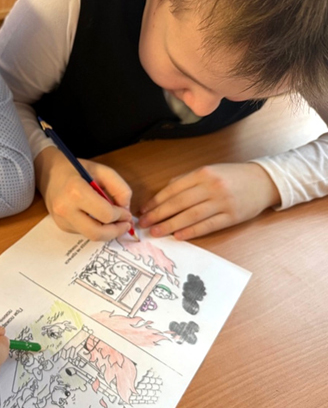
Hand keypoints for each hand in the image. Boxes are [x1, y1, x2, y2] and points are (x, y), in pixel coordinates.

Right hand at [35, 146, 133, 240]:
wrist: (48, 173)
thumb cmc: (75, 169)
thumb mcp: (101, 170)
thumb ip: (119, 187)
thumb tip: (126, 209)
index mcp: (76, 191)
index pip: (105, 214)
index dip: (121, 216)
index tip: (126, 212)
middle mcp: (66, 209)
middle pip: (97, 233)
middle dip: (115, 232)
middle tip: (125, 226)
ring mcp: (62, 220)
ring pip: (91, 236)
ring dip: (107, 232)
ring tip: (114, 222)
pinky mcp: (62, 226)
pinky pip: (84, 232)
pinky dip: (96, 228)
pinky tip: (97, 218)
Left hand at [138, 163, 280, 239]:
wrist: (264, 181)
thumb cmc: (232, 177)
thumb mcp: (210, 171)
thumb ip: (187, 180)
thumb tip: (163, 193)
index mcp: (203, 173)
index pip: (173, 189)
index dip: (156, 201)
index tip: (144, 210)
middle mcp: (212, 187)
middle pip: (179, 203)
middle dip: (158, 215)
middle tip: (144, 224)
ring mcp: (223, 202)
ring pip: (190, 216)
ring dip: (170, 225)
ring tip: (156, 232)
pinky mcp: (232, 217)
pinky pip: (207, 225)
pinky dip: (191, 231)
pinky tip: (178, 236)